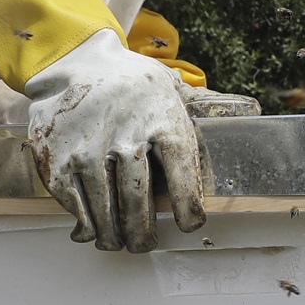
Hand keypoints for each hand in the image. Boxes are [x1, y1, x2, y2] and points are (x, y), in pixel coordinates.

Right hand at [25, 30, 204, 252]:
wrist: (75, 60)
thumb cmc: (131, 81)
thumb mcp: (170, 88)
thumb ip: (198, 111)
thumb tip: (247, 111)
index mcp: (163, 122)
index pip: (182, 177)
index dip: (188, 208)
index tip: (190, 226)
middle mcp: (126, 138)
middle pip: (138, 203)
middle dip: (143, 234)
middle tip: (146, 244)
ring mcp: (89, 150)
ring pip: (105, 211)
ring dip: (114, 236)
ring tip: (119, 243)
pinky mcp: (56, 159)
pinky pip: (74, 206)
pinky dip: (84, 224)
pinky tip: (89, 230)